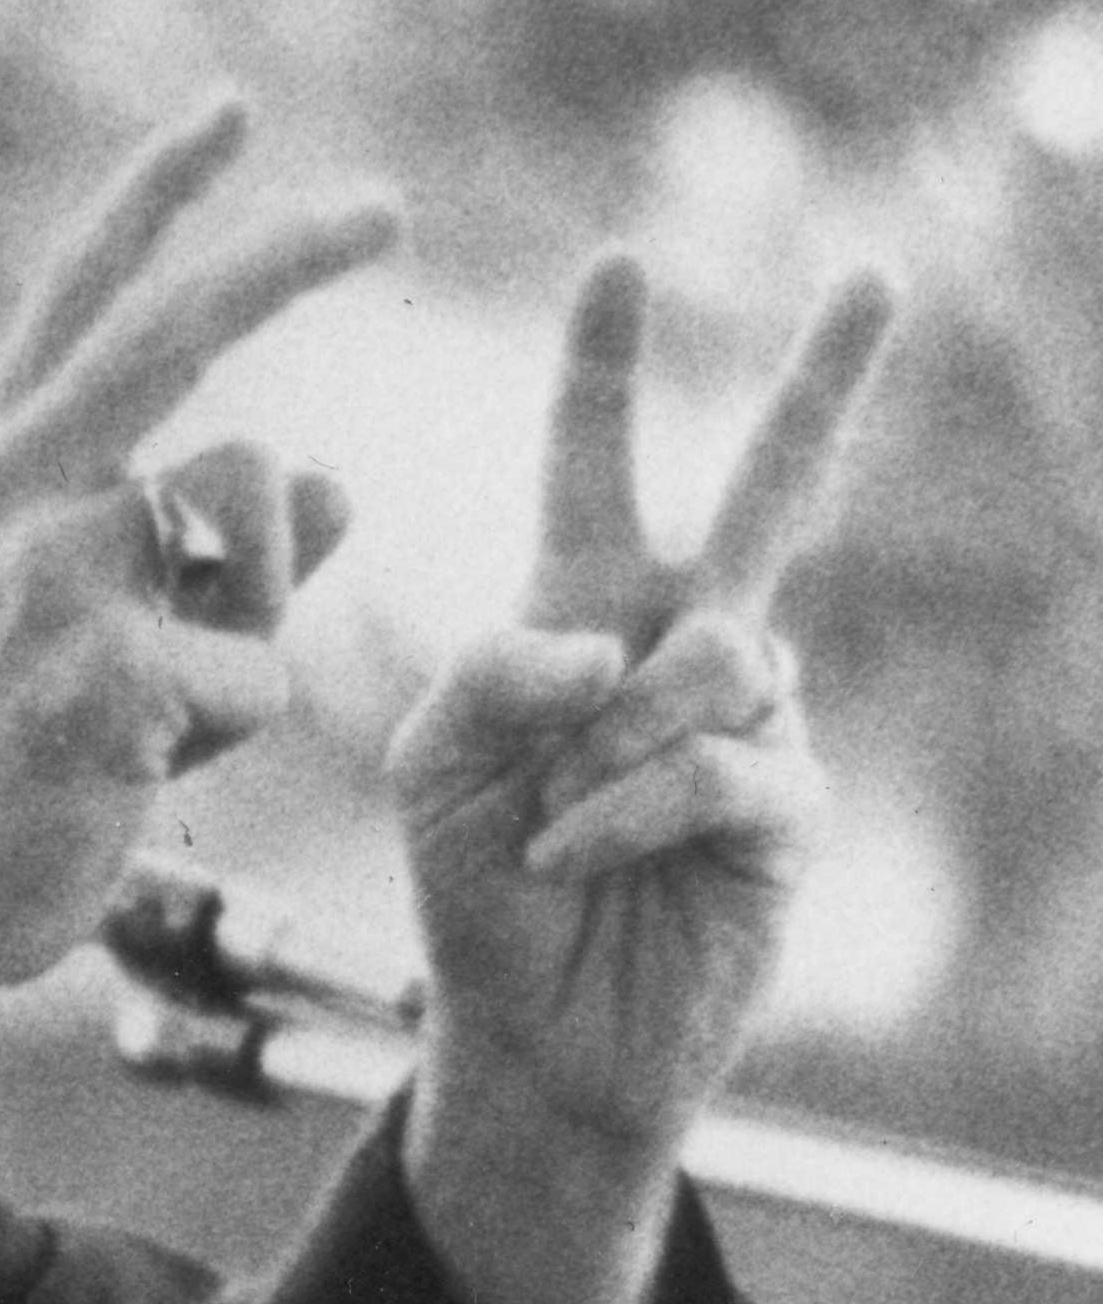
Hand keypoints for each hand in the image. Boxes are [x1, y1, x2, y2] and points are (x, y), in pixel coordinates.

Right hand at [0, 97, 390, 1180]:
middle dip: (291, 252)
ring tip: (168, 716)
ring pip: (253, 518)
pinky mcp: (102, 668)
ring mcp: (54, 569)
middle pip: (182, 325)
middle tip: (390, 209)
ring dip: (260, 617)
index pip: (83, 295)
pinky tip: (140, 777)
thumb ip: (209, 549)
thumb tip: (337, 475)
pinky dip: (232, 734)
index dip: (156, 194)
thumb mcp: (83, 627)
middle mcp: (18, 485)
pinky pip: (259, 671)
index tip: (229, 108)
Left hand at [388, 256, 894, 1303]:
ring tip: (556, 824)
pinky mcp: (786, 804)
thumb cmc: (474, 896)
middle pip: (772, 491)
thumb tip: (604, 638)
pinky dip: (624, 813)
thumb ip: (487, 673)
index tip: (617, 265)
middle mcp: (680, 646)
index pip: (595, 468)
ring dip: (606, 747)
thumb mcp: (429, 768)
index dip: (604, 371)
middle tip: (873, 272)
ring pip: (708, 658)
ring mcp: (750, 721)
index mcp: (581, 609)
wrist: (532, 1038)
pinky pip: (712, 762)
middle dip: (822, 381)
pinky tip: (581, 858)